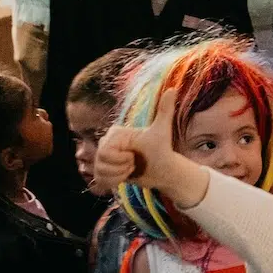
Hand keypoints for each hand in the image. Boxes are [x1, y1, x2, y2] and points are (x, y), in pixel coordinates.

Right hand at [93, 88, 207, 205]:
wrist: (162, 170)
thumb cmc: (161, 150)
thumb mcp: (161, 131)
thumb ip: (164, 110)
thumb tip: (172, 89)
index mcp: (115, 133)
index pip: (105, 152)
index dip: (121, 159)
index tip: (134, 156)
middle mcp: (106, 142)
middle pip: (101, 162)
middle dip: (120, 168)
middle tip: (134, 163)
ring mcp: (103, 157)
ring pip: (100, 172)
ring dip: (119, 176)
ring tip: (131, 169)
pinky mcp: (104, 170)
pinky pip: (100, 180)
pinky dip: (114, 182)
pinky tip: (125, 178)